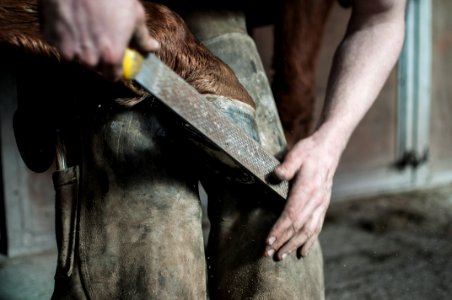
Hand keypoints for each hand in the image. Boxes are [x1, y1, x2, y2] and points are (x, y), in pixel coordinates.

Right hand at [39, 0, 159, 79]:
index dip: (115, 70)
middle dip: (98, 59)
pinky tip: (71, 23)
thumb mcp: (135, 16)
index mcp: (111, 57)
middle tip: (100, 42)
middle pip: (93, 68)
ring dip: (80, 49)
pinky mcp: (52, 37)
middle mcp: (89, 58)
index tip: (115, 62)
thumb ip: (142, 37)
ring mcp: (68, 49)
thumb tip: (152, 47)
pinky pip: (59, 44)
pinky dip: (64, 37)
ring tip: (86, 30)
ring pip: (75, 58)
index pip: (113, 77)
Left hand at [265, 130, 341, 259]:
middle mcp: (316, 200)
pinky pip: (317, 227)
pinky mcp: (323, 206)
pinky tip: (302, 252)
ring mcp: (321, 205)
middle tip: (268, 254)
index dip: (280, 229)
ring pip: (308, 231)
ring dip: (294, 245)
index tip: (268, 241)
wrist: (328, 149)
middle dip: (283, 242)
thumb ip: (286, 165)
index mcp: (308, 189)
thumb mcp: (296, 153)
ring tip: (281, 256)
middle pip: (299, 227)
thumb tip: (275, 175)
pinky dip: (309, 241)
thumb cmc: (309, 151)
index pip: (292, 215)